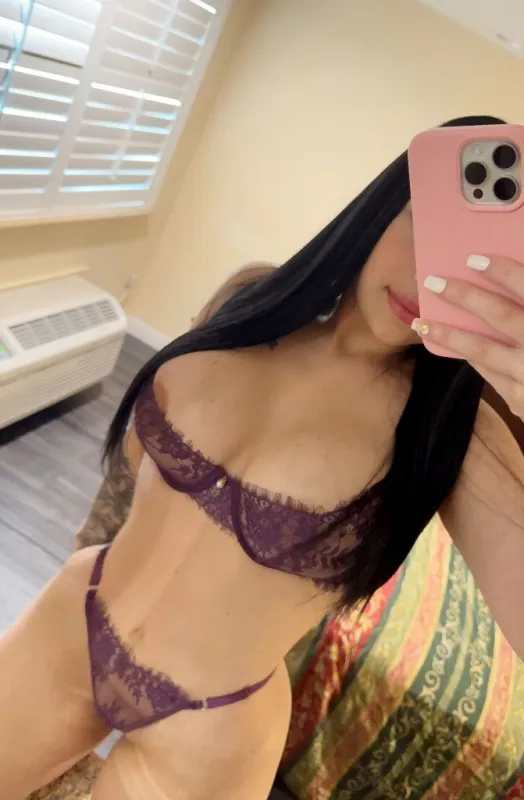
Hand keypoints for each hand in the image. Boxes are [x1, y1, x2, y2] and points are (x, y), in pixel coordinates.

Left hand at [411, 255, 523, 419]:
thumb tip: (515, 283)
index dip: (505, 273)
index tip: (475, 259)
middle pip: (501, 316)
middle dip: (465, 297)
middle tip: (432, 281)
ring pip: (484, 351)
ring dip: (449, 334)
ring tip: (422, 320)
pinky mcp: (520, 401)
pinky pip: (489, 373)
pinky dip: (471, 356)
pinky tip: (450, 343)